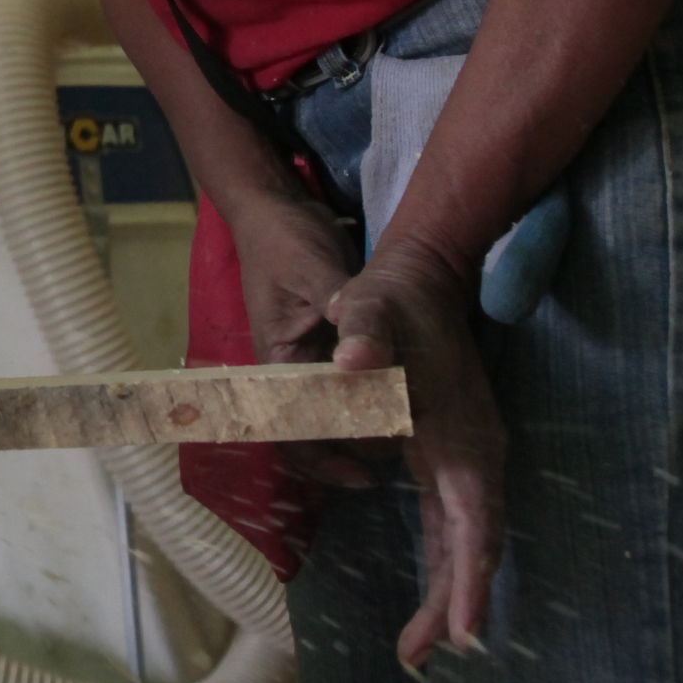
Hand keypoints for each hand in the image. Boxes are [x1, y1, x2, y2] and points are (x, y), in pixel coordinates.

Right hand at [224, 192, 372, 487]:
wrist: (276, 209)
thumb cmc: (285, 240)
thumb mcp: (314, 268)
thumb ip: (341, 307)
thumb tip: (362, 345)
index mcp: (277, 359)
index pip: (293, 427)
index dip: (326, 458)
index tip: (367, 473)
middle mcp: (290, 368)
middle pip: (314, 429)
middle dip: (351, 451)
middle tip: (399, 462)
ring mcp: (308, 358)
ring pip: (332, 412)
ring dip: (363, 429)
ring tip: (406, 445)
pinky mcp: (326, 344)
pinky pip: (345, 387)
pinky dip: (368, 401)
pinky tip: (401, 407)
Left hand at [327, 242, 505, 670]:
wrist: (423, 279)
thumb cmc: (395, 299)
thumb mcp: (372, 306)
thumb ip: (364, 329)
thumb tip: (354, 360)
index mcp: (463, 438)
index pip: (474, 523)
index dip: (470, 579)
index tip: (465, 634)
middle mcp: (476, 458)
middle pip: (474, 547)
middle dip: (455, 604)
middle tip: (420, 658)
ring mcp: (468, 461)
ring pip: (467, 542)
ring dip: (450, 593)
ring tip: (422, 649)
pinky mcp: (453, 461)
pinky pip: (455, 526)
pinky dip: (448, 565)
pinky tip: (434, 599)